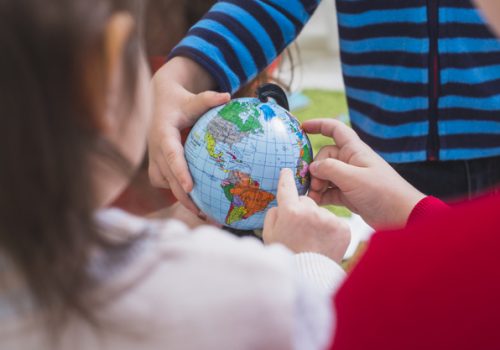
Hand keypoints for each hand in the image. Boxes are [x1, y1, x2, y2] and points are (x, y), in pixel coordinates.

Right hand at [148, 57, 229, 213]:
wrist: (159, 102)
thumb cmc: (180, 101)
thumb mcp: (192, 99)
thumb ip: (208, 99)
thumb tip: (227, 96)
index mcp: (163, 133)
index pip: (171, 154)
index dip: (179, 171)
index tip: (190, 187)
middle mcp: (155, 148)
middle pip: (168, 176)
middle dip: (183, 196)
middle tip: (203, 212)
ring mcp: (153, 158)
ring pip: (164, 183)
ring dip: (180, 198)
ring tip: (202, 213)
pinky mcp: (155, 164)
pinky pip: (163, 182)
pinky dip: (176, 192)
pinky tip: (194, 202)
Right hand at [263, 169, 349, 262]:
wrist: (310, 276)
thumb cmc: (287, 255)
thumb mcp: (269, 234)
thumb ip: (273, 215)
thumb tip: (281, 204)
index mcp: (290, 211)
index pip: (287, 187)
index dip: (287, 178)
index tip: (287, 172)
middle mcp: (310, 211)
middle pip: (307, 201)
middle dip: (304, 210)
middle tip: (301, 229)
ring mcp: (328, 219)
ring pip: (322, 212)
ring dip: (319, 221)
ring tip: (314, 240)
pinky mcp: (343, 227)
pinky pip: (335, 222)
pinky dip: (331, 230)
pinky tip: (325, 242)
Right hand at [302, 119, 425, 229]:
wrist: (401, 216)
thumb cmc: (382, 192)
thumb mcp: (353, 178)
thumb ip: (329, 169)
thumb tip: (312, 168)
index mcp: (354, 150)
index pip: (335, 130)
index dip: (318, 125)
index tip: (302, 127)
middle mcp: (351, 162)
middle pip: (324, 158)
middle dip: (315, 170)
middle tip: (314, 185)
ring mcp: (350, 179)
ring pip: (325, 176)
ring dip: (316, 185)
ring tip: (313, 197)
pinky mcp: (349, 195)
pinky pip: (329, 191)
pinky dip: (321, 196)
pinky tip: (315, 202)